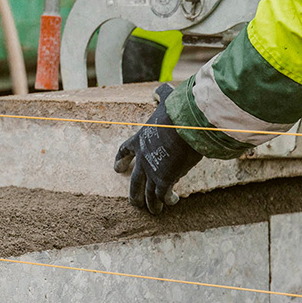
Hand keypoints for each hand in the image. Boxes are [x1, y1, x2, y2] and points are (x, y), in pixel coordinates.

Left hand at [114, 83, 201, 213]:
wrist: (185, 125)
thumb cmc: (177, 111)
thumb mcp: (166, 99)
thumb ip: (161, 94)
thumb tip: (157, 91)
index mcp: (140, 139)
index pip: (124, 151)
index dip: (120, 160)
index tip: (116, 168)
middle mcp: (143, 157)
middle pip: (134, 180)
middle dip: (133, 192)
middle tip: (133, 202)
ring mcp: (152, 170)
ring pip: (146, 193)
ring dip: (149, 203)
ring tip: (153, 210)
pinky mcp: (164, 179)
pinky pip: (163, 196)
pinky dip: (166, 201)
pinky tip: (172, 203)